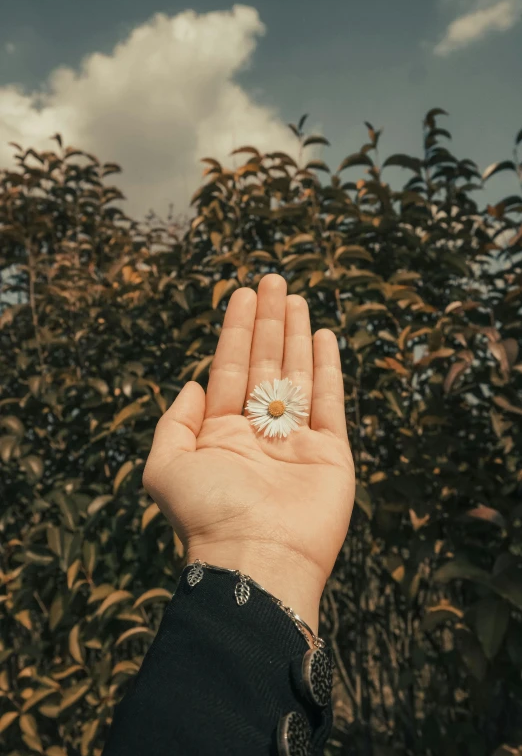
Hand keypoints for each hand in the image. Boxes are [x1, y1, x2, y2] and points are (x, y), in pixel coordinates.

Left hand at [142, 274, 354, 631]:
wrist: (257, 558)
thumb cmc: (208, 514)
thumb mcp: (166, 466)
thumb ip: (174, 422)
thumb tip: (193, 384)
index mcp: (221, 432)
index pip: (231, 368)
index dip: (236, 330)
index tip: (243, 295)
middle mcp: (259, 432)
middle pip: (265, 363)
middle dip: (268, 321)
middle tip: (273, 280)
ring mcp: (296, 440)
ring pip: (296, 373)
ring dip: (296, 334)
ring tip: (296, 297)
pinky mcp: (330, 452)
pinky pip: (329, 400)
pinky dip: (327, 367)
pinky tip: (324, 335)